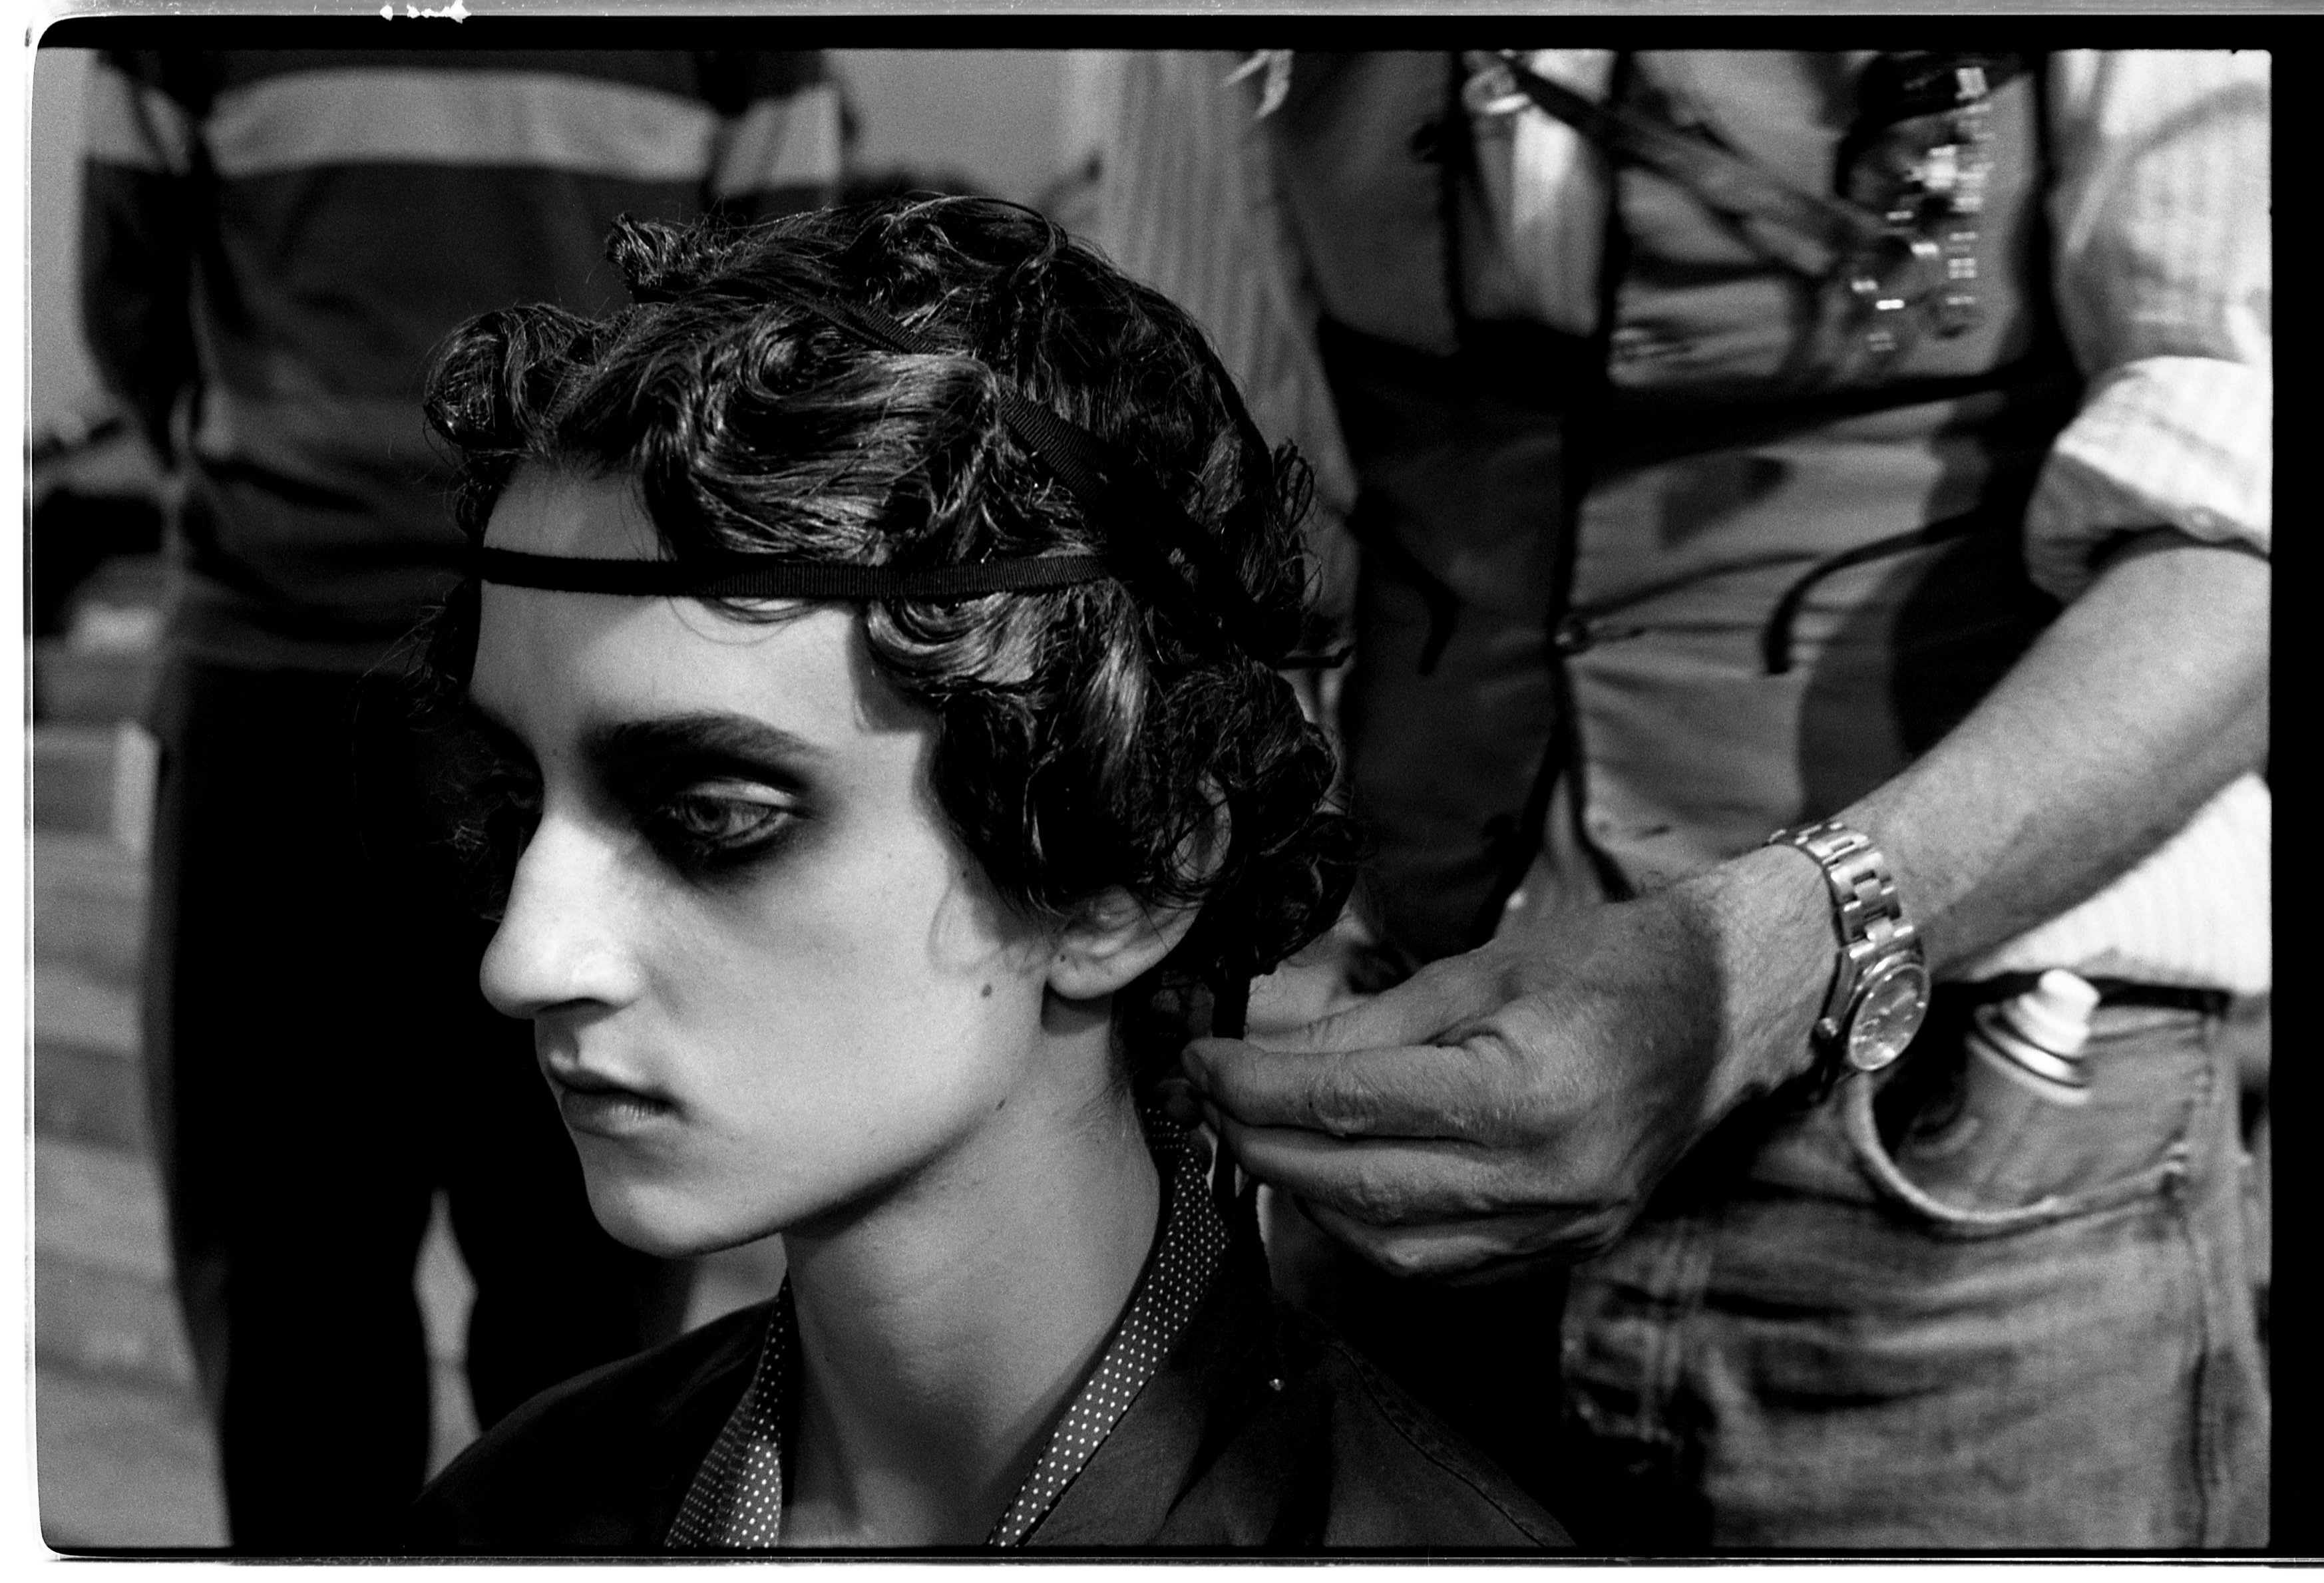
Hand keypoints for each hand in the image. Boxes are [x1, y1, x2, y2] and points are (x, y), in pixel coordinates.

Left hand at [1182, 846, 1831, 1276]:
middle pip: (1359, 1185)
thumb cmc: (1609, 965)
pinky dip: (1374, 1234)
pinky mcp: (1568, 1246)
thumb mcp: (1478, 971)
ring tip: (1262, 1142)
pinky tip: (1336, 1188)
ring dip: (1309, 1200)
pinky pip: (1444, 1267)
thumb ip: (1369, 1026)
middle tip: (1212, 1103)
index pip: (1350, 1103)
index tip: (1200, 1061)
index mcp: (1524, 1092)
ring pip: (1393, 1246)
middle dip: (1264, 1145)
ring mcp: (1562, 1224)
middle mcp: (1545, 1176)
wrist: (1732, 1005)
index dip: (1257, 1086)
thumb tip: (1263, 1053)